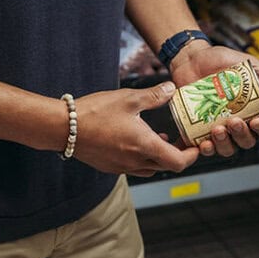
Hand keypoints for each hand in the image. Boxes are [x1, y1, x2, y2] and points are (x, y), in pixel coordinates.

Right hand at [75, 82, 199, 177]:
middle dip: (177, 154)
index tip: (195, 145)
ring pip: (150, 168)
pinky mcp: (110, 166)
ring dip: (159, 156)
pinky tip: (136, 139)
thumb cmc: (94, 113)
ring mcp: (121, 166)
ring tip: (159, 137)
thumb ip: (154, 96)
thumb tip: (172, 89)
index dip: (191, 156)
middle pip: (166, 166)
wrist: (63, 128)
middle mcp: (135, 162)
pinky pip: (134, 167)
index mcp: (144, 146)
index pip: (178, 162)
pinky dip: (142, 157)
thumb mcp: (128, 98)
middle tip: (181, 139)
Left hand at [169, 41, 258, 159]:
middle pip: (247, 141)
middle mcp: (238, 123)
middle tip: (233, 121)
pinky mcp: (199, 130)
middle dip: (242, 135)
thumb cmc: (222, 61)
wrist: (193, 58)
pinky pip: (204, 147)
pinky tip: (203, 142)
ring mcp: (219, 128)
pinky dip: (205, 149)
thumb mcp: (249, 64)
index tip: (256, 121)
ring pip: (227, 148)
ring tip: (217, 130)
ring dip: (224, 144)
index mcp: (254, 111)